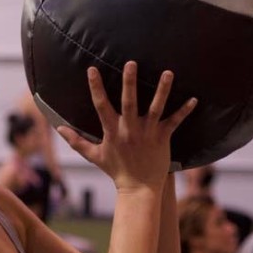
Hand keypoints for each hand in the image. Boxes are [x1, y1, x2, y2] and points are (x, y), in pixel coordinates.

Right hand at [56, 62, 196, 192]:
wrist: (138, 189)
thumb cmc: (116, 170)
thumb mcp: (94, 155)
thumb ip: (76, 141)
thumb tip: (58, 128)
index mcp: (112, 131)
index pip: (101, 105)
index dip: (95, 87)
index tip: (92, 69)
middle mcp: (130, 130)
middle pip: (129, 102)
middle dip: (129, 82)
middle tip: (131, 63)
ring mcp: (148, 133)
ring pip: (156, 107)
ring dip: (162, 90)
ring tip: (167, 72)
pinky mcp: (163, 139)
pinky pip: (175, 122)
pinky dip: (184, 111)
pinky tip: (194, 99)